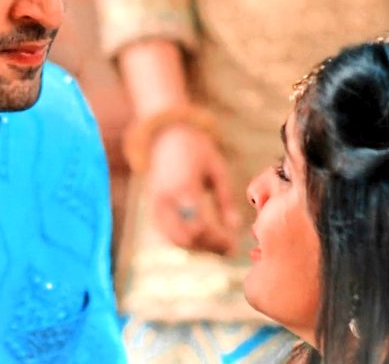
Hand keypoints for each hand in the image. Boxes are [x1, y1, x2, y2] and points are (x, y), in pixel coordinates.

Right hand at [147, 124, 239, 254]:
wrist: (166, 139)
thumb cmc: (197, 152)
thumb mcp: (217, 169)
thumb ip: (225, 199)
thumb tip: (235, 227)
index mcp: (182, 185)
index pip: (200, 224)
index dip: (218, 239)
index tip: (235, 244)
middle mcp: (165, 199)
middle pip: (187, 237)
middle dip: (210, 247)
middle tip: (231, 249)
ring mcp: (156, 206)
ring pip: (177, 240)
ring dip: (200, 248)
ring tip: (221, 247)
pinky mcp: (153, 211)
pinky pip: (169, 236)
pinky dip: (188, 243)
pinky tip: (206, 241)